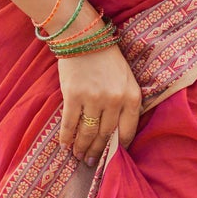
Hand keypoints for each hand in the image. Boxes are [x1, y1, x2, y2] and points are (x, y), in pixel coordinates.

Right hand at [57, 41, 142, 166]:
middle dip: (98, 151)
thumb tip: (117, 131)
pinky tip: (65, 145)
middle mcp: (114, 100)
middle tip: (91, 161)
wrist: (84, 36)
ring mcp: (93, 98)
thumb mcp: (126, 78)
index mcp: (131, 96)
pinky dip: (66, 137)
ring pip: (88, 132)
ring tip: (78, 155)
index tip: (113, 156)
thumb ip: (125, 102)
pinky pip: (70, 123)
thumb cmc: (107, 58)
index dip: (120, 146)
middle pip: (106, 134)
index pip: (128, 130)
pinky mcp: (73, 96)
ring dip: (82, 147)